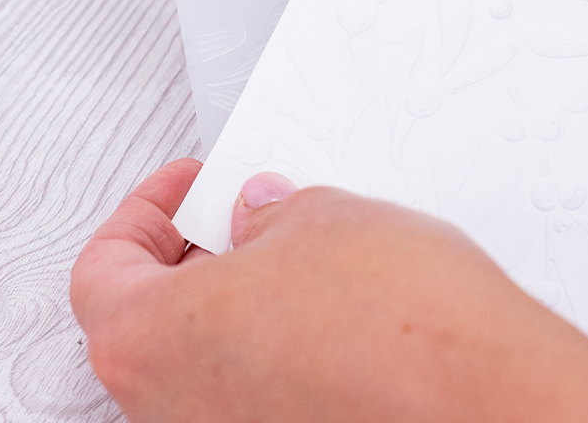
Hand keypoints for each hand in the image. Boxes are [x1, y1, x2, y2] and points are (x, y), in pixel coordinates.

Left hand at [71, 160, 587, 422]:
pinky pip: (252, 403)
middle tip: (241, 219)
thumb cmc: (399, 328)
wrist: (483, 403)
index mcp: (147, 340)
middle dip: (192, 261)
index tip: (190, 186)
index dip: (147, 211)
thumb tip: (261, 217)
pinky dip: (273, 362)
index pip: (104, 268)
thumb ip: (269, 214)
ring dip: (234, 314)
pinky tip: (329, 325)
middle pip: (144, 327)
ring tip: (297, 265)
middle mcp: (169, 412)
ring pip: (200, 372)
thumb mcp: (321, 218)